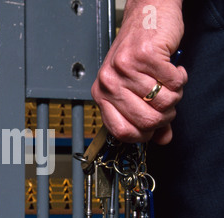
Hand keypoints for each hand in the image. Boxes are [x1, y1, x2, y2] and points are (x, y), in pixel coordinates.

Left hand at [91, 0, 187, 144]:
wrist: (146, 15)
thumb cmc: (137, 52)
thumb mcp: (134, 87)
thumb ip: (148, 116)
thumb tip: (162, 139)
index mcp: (102, 94)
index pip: (121, 132)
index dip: (142, 135)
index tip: (152, 128)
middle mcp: (109, 82)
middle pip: (146, 121)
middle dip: (165, 115)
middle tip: (167, 101)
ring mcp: (125, 69)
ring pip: (163, 103)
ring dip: (174, 94)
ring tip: (169, 81)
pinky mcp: (145, 56)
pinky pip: (173, 83)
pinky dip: (180, 78)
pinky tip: (173, 69)